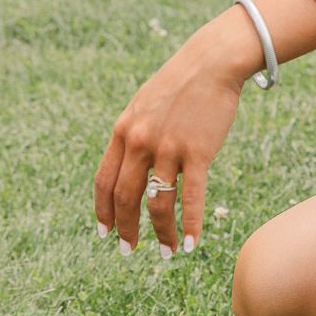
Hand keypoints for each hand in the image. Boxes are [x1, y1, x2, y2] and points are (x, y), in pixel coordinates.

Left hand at [93, 23, 245, 255]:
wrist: (212, 63)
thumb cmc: (181, 84)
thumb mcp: (144, 106)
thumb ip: (133, 135)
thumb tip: (130, 166)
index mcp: (123, 131)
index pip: (104, 181)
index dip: (103, 211)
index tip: (105, 233)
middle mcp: (140, 142)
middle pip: (126, 198)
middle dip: (126, 229)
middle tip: (129, 250)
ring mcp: (168, 148)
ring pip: (158, 203)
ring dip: (161, 233)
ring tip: (166, 252)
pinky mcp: (198, 153)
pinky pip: (190, 197)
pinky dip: (189, 225)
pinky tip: (190, 244)